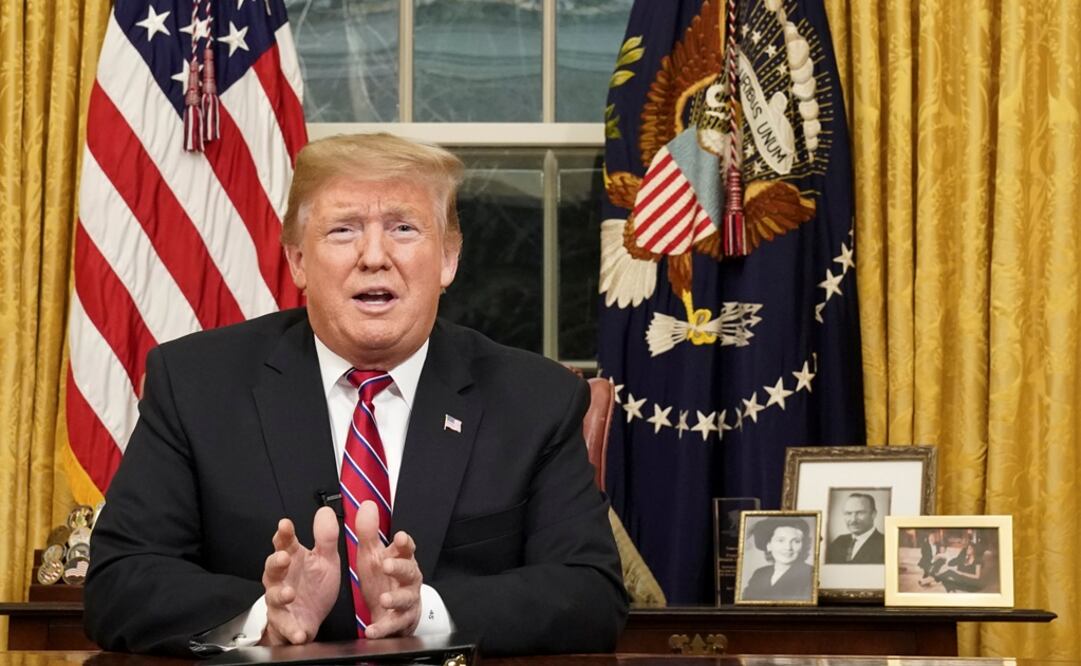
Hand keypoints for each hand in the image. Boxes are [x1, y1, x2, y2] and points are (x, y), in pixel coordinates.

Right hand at [260, 507, 341, 644]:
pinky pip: (285, 628)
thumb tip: (324, 511)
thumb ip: (326, 538)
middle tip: (283, 557)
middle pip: (272, 568)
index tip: (285, 524)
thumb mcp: (326, 559)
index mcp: (292, 560)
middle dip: (276, 562)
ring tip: (288, 594)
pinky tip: (300, 632)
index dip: (283, 533)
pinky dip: (292, 631)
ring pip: (273, 597)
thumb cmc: (314, 585)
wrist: (312, 617)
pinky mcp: (285, 625)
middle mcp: (281, 580)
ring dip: (280, 595)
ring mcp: (280, 603)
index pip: (284, 543)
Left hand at [354, 501, 422, 638]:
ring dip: (395, 598)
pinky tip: (372, 629)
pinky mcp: (401, 622)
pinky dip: (383, 628)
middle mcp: (408, 580)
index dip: (405, 543)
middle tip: (387, 565)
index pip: (406, 549)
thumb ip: (368, 532)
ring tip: (384, 598)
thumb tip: (367, 505)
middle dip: (399, 568)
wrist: (392, 610)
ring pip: (405, 599)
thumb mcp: (373, 555)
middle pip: (409, 572)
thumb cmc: (384, 579)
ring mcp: (407, 601)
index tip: (400, 537)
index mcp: (401, 560)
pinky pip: (393, 625)